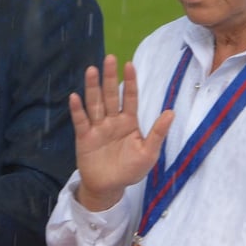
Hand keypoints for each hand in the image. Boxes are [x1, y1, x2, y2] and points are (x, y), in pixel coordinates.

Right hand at [70, 54, 173, 210]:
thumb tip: (171, 112)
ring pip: (95, 103)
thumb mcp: (148, 153)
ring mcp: (97, 127)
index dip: (130, 82)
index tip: (129, 64)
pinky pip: (81, 121)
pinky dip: (77, 110)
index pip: (130, 97)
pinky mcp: (84, 137)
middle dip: (109, 77)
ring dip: (92, 87)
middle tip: (110, 58)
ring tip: (92, 70)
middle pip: (110, 95)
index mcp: (129, 121)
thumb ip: (158, 133)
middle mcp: (112, 120)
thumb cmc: (130, 169)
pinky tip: (75, 97)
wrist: (109, 188)